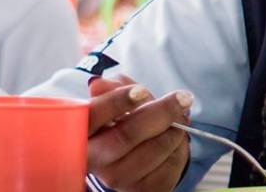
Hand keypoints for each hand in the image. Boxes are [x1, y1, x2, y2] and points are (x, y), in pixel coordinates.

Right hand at [86, 74, 193, 190]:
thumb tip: (99, 84)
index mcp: (82, 132)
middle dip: (161, 112)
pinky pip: (171, 164)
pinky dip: (180, 147)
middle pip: (128, 134)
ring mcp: (117, 178)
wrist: (131, 158)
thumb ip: (111, 88)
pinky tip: (176, 140)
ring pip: (155, 148)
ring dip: (175, 130)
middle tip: (183, 98)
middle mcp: (95, 159)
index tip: (141, 91)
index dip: (117, 102)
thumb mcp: (116, 101)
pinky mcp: (142, 190)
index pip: (93, 116)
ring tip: (178, 120)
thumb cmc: (121, 124)